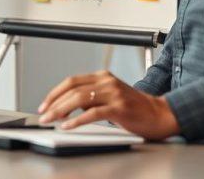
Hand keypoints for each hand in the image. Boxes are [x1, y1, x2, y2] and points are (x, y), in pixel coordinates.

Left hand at [37, 70, 179, 140]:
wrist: (160, 115)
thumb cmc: (135, 108)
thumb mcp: (110, 96)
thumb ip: (91, 98)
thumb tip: (67, 107)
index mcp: (103, 77)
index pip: (71, 81)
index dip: (55, 93)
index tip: (44, 104)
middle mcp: (107, 82)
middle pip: (72, 89)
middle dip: (53, 102)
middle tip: (43, 115)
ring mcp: (114, 94)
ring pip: (80, 99)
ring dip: (61, 111)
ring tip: (51, 120)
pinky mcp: (120, 108)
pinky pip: (93, 113)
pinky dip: (77, 119)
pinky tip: (68, 126)